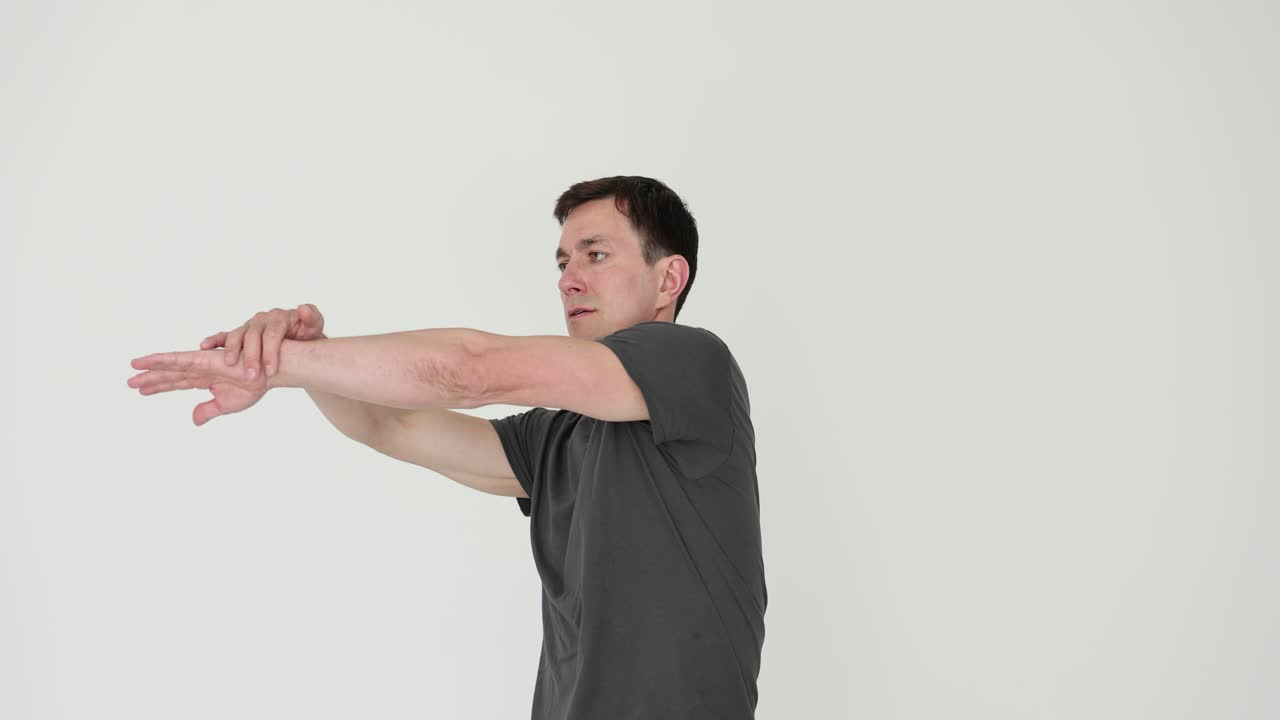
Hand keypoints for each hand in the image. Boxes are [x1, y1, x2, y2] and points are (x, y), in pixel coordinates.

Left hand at [127, 349, 270, 425]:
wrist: (269, 374)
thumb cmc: (254, 385)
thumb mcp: (226, 404)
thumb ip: (208, 410)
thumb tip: (193, 419)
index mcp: (206, 380)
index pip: (177, 384)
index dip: (160, 387)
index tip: (143, 391)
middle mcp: (200, 370)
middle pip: (170, 375)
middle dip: (150, 379)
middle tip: (131, 382)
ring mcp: (201, 364)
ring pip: (170, 366)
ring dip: (150, 368)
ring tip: (133, 368)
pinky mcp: (202, 360)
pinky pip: (178, 360)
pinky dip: (161, 360)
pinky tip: (146, 361)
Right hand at [199, 303, 325, 378]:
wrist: (299, 338)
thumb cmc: (306, 334)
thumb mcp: (314, 326)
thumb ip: (312, 317)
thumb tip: (304, 308)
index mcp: (278, 318)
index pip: (273, 335)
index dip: (271, 352)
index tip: (271, 371)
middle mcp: (261, 321)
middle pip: (253, 337)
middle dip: (252, 357)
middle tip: (252, 376)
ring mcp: (249, 327)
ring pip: (238, 336)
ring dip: (233, 350)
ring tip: (231, 364)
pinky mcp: (240, 334)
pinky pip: (224, 335)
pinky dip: (215, 340)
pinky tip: (204, 347)